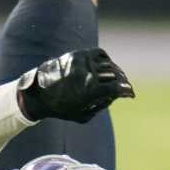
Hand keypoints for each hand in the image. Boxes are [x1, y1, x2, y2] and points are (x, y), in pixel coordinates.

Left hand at [16, 48, 133, 122]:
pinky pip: (99, 54)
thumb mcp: (84, 115)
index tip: (131, 94)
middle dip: (123, 82)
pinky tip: (107, 66)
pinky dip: (106, 60)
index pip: (116, 88)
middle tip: (125, 87)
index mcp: (89, 91)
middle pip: (115, 75)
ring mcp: (81, 62)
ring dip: (116, 71)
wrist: (38, 93)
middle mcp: (86, 74)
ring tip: (118, 78)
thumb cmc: (62, 108)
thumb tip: (116, 93)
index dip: (127, 91)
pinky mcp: (76, 54)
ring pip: (108, 63)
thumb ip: (102, 104)